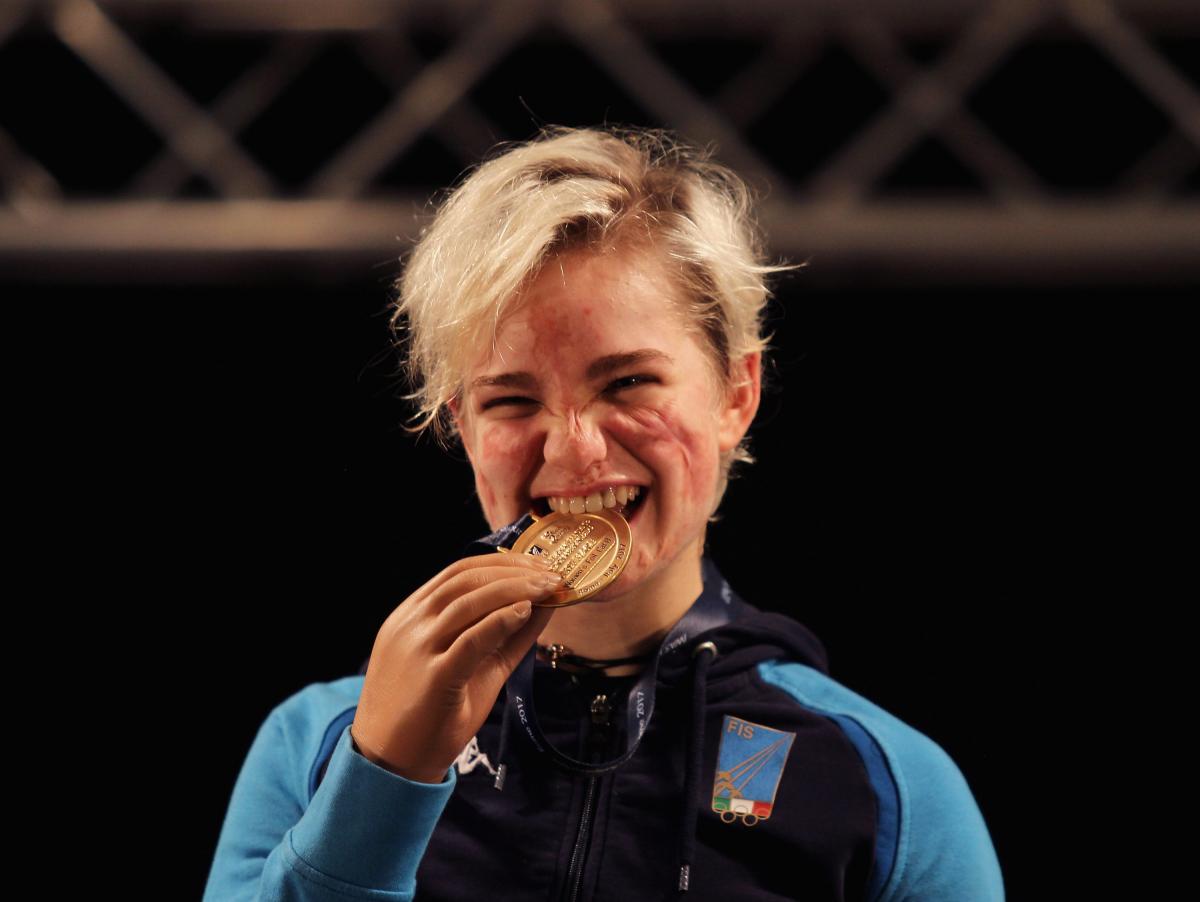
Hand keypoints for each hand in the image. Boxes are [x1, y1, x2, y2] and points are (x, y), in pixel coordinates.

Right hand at [350, 552, 559, 782]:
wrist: (392, 765)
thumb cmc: (429, 715)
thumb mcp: (469, 666)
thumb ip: (502, 635)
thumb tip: (543, 605)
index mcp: (411, 616)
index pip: (458, 571)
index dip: (501, 563)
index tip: (536, 564)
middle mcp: (410, 625)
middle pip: (466, 579)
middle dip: (514, 570)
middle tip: (552, 574)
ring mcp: (417, 649)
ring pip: (468, 601)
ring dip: (515, 588)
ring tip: (548, 588)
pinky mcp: (432, 678)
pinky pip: (470, 639)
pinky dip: (501, 619)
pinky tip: (526, 612)